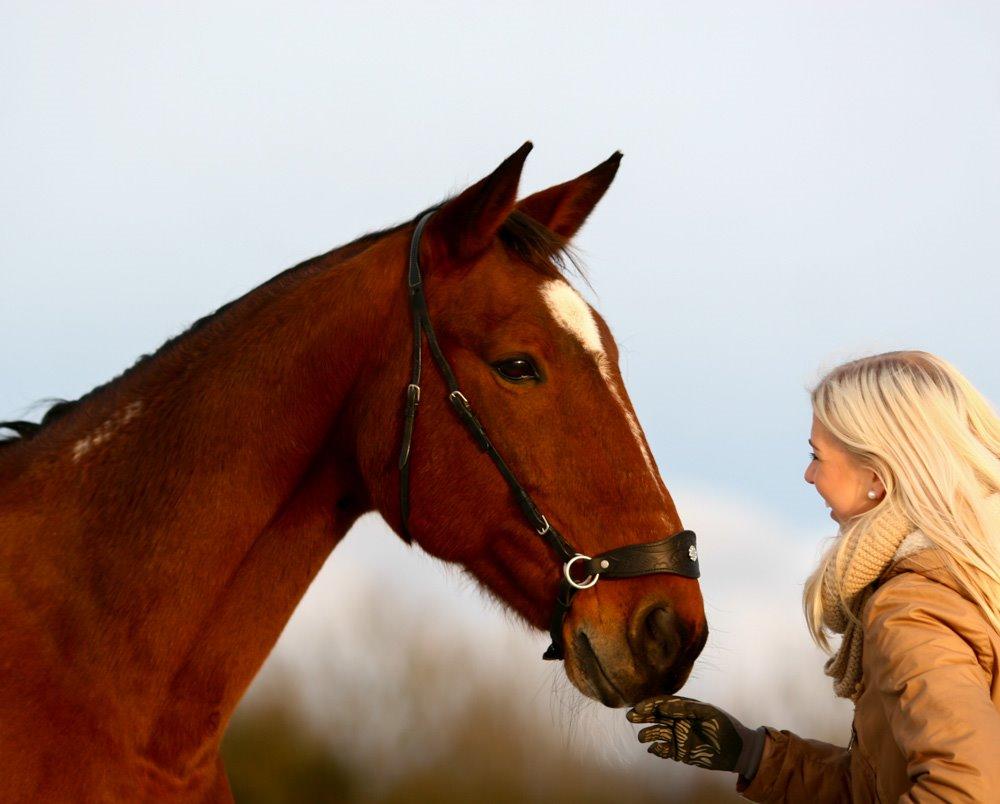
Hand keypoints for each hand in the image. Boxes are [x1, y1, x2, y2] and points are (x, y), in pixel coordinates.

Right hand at [627, 695, 763, 775]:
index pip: (664, 703)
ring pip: (658, 733)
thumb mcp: (707, 713)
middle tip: (631, 716)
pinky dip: (657, 749)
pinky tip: (653, 749)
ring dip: (649, 734)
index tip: (641, 707)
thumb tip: (664, 707)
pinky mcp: (680, 752)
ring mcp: (679, 737)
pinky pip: (664, 750)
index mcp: (685, 708)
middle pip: (657, 717)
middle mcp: (679, 721)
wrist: (737, 752)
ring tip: (642, 737)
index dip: (651, 704)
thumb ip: (685, 708)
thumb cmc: (724, 727)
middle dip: (643, 716)